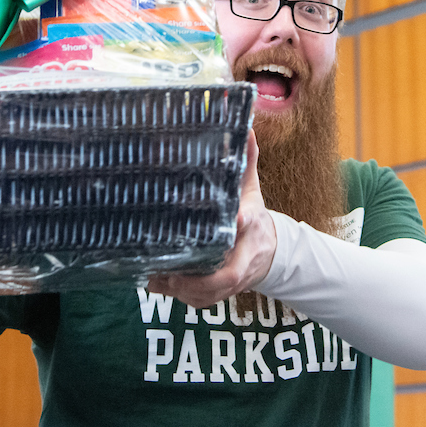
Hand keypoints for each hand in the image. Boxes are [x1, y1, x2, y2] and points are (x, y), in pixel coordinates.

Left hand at [148, 130, 275, 308]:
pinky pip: (203, 301)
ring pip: (211, 293)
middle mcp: (246, 255)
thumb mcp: (251, 188)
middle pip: (228, 274)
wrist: (271, 252)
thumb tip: (244, 125)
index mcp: (253, 224)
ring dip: (183, 290)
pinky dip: (181, 297)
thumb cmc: (253, 215)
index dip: (240, 224)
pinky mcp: (224, 292)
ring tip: (154, 277)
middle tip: (170, 271)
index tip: (233, 220)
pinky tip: (157, 284)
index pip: (249, 223)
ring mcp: (236, 278)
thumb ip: (246, 161)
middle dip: (200, 279)